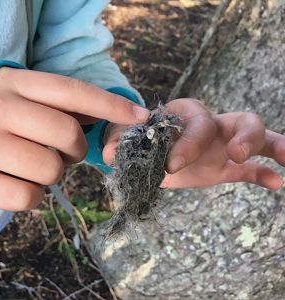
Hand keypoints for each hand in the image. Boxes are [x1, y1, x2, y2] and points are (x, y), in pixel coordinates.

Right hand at [0, 67, 149, 209]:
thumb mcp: (13, 95)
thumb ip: (54, 102)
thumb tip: (103, 112)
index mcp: (9, 82)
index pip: (71, 91)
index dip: (110, 106)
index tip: (140, 118)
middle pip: (67, 135)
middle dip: (76, 150)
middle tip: (63, 152)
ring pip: (51, 170)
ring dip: (53, 174)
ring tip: (32, 166)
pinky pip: (28, 198)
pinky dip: (32, 196)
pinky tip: (15, 183)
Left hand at [103, 98, 284, 189]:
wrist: (147, 154)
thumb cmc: (139, 140)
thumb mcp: (125, 139)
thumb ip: (117, 141)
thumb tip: (108, 153)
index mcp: (185, 114)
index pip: (197, 121)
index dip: (189, 141)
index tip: (172, 165)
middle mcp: (210, 124)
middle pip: (239, 119)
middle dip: (241, 137)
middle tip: (234, 155)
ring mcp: (222, 144)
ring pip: (256, 136)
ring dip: (270, 144)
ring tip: (284, 158)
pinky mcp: (226, 166)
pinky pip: (252, 167)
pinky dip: (264, 173)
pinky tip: (275, 182)